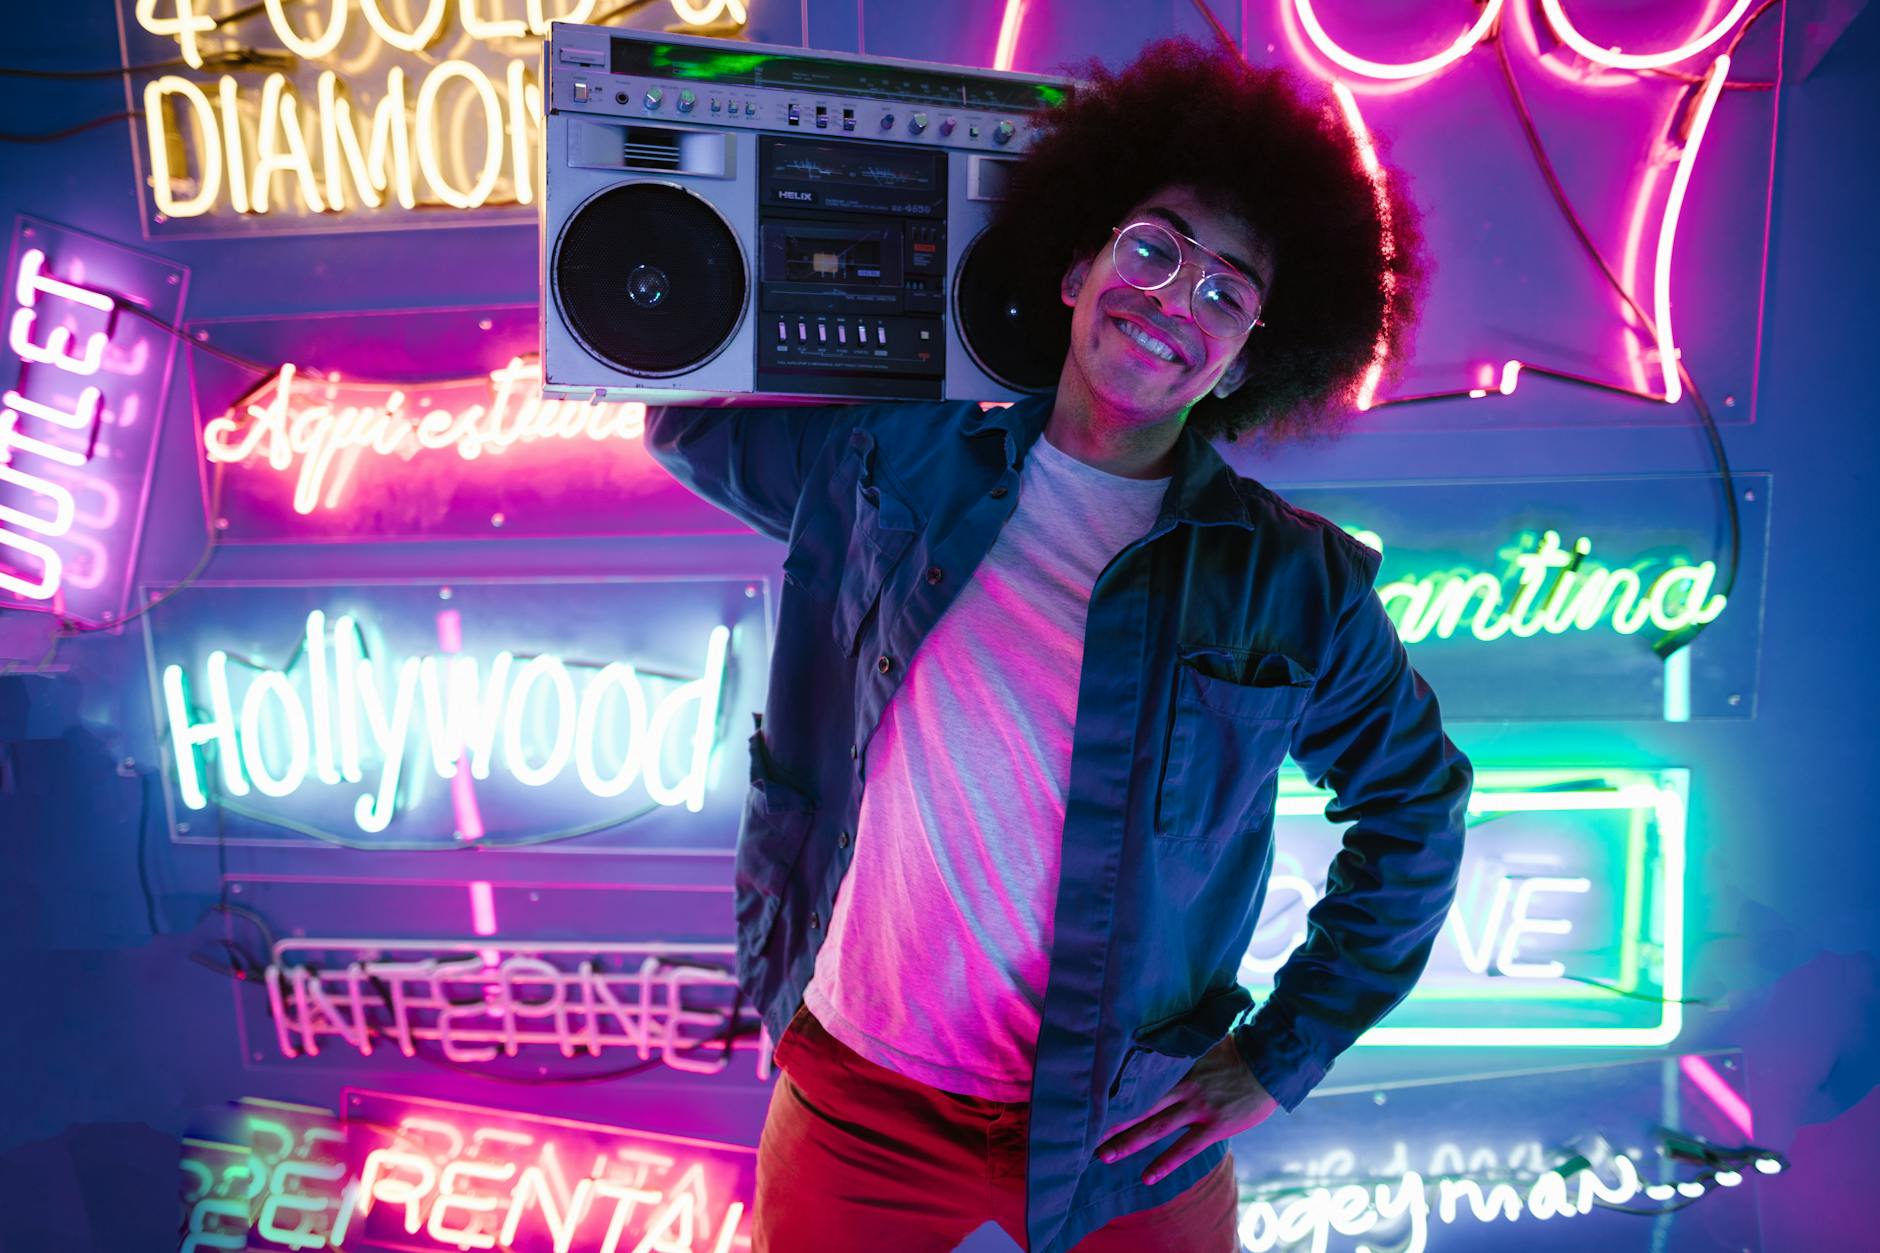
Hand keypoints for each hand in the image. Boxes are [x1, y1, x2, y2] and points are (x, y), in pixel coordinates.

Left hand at [1094, 1034, 1278, 1185]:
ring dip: (1128, 1142)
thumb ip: (1180, 1046)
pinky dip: (1164, 1163)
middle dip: (1111, 1119)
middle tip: (1084, 1133)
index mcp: (1177, 1064)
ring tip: (1104, 1155)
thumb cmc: (1238, 1049)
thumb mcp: (1204, 1040)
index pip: (1138, 1079)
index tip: (1089, 1096)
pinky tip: (1147, 1177)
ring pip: (1155, 1127)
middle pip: (1139, 1105)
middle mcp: (1182, 1086)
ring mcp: (1197, 1107)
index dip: (1114, 1090)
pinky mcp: (1214, 1126)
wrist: (1270, 1063)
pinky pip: (1185, 1149)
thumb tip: (1158, 1036)